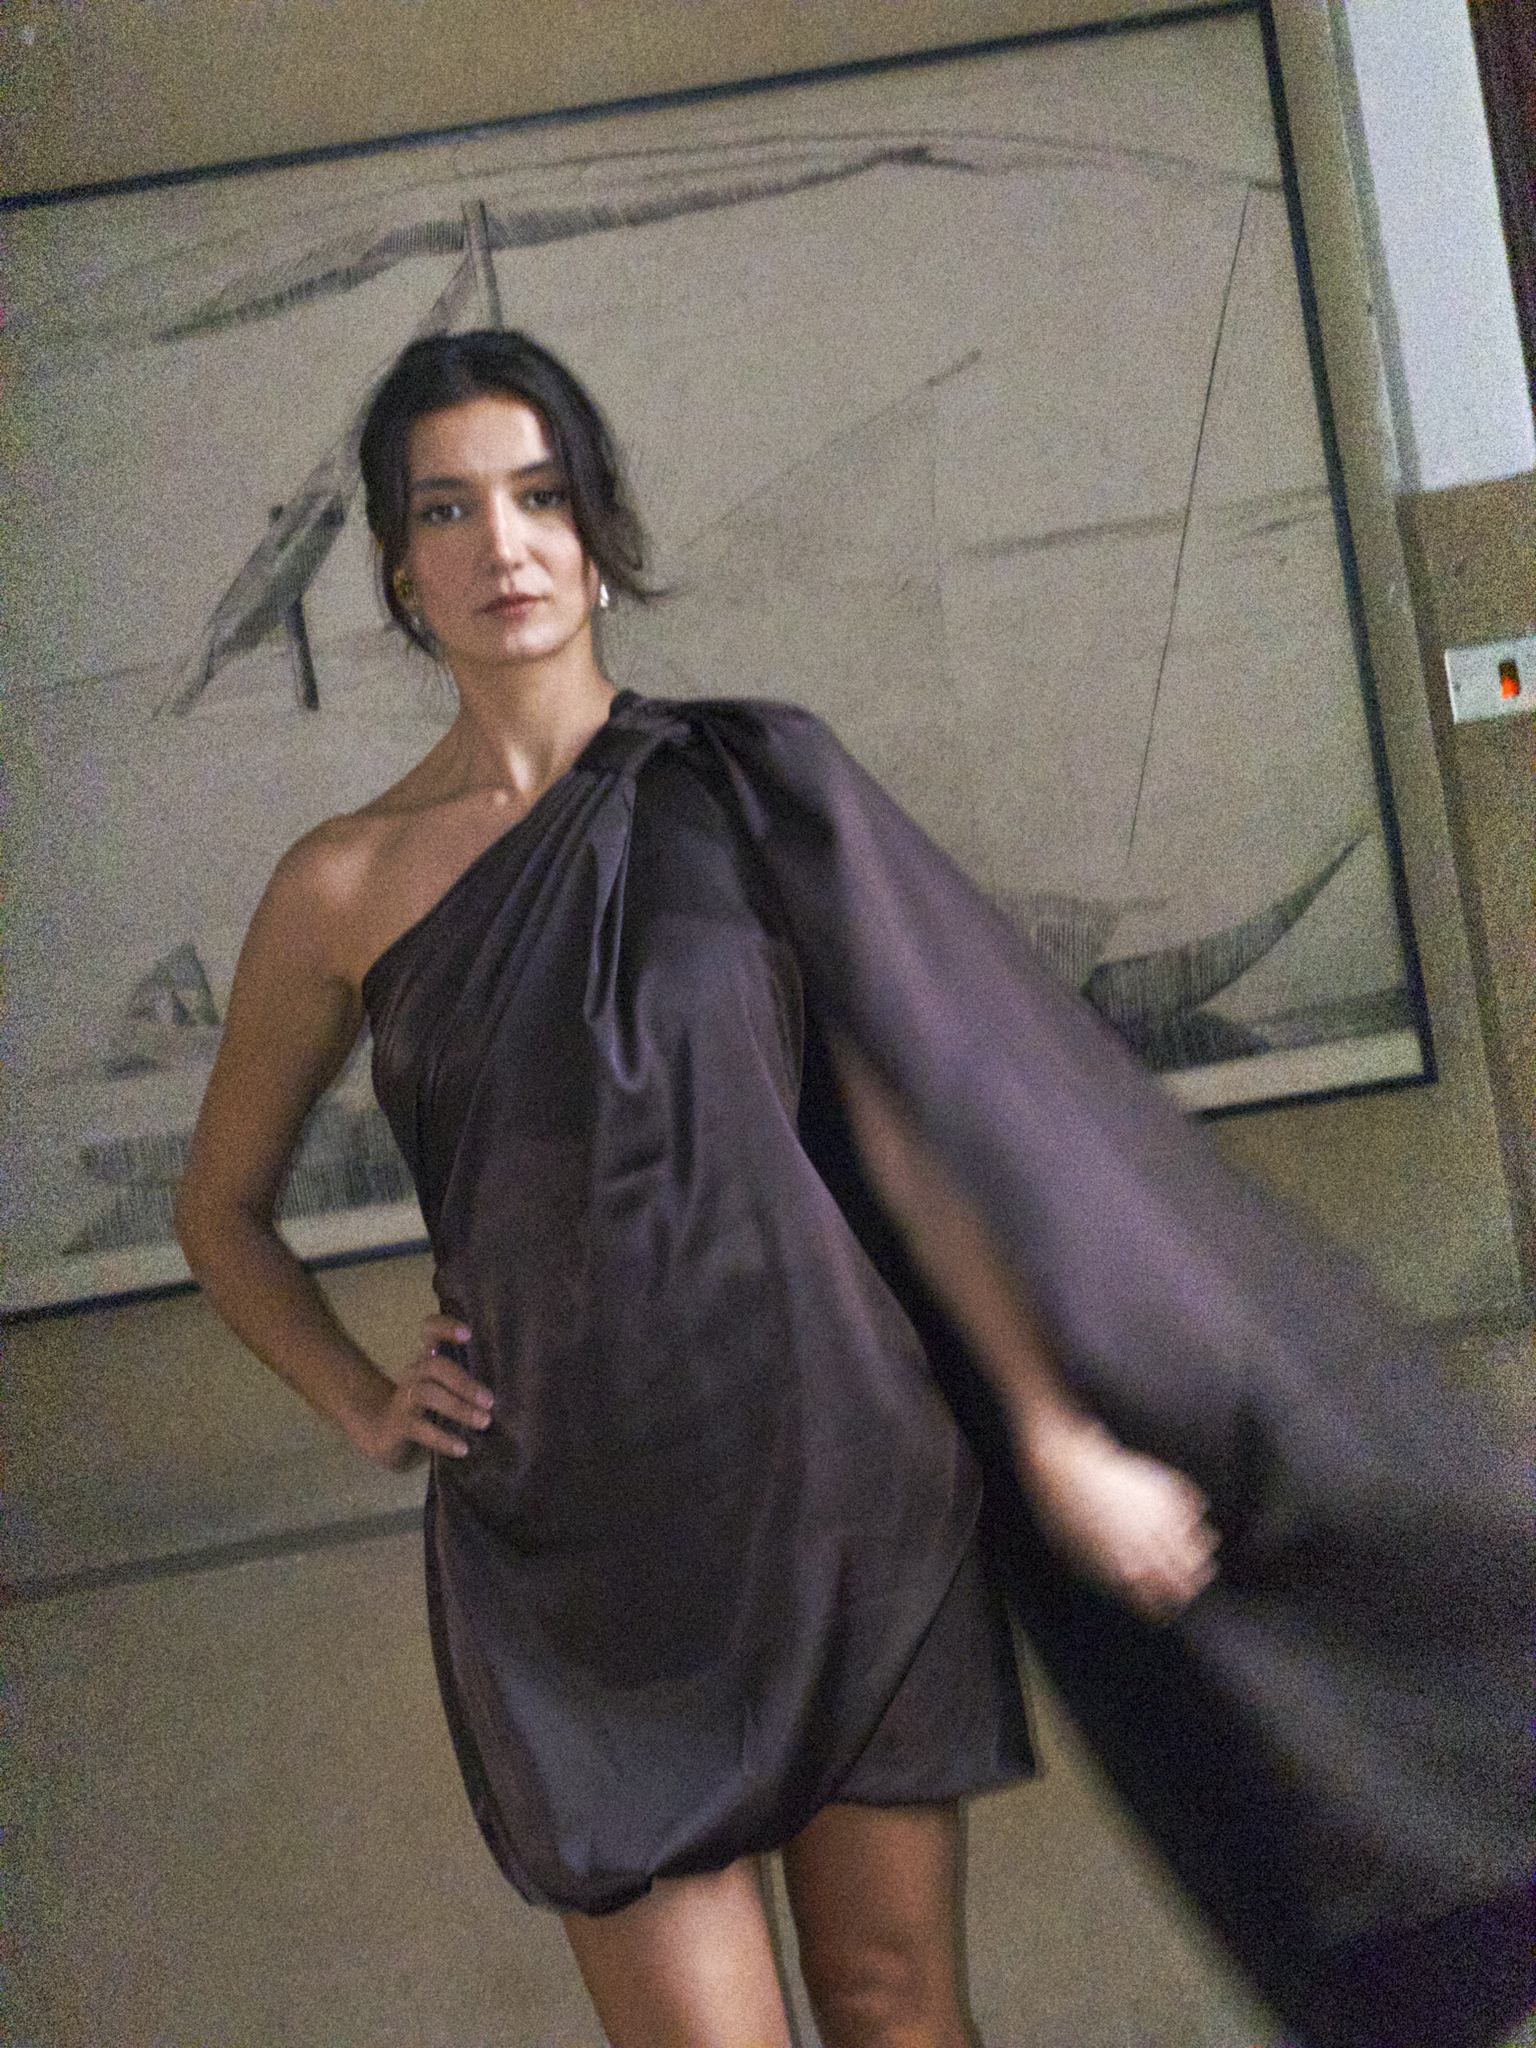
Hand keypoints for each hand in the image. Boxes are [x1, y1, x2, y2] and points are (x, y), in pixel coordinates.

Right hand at [352, 1315, 493, 1470]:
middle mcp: (414, 1374)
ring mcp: (402, 1399)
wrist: (380, 1433)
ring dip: (458, 1407)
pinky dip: (443, 1439)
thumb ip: (465, 1383)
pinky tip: (462, 1448)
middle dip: (464, 1382)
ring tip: (483, 1422)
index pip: (431, 1330)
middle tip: (490, 1401)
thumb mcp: (442, 1389)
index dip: (446, 1327)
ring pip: (427, 1394)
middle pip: (434, 1365)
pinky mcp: (397, 1425)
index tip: (467, 1334)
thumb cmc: (423, 1407)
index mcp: (427, 1360)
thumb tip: (504, 1394)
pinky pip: (419, 1428)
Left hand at [1016, 1413, 1218, 1623]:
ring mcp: (1162, 1517)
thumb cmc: (1060, 1514)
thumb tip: (1128, 1594)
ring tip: (1195, 1555)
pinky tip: (1186, 1518)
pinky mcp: (1166, 1489)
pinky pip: (1195, 1508)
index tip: (1164, 1609)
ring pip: (1202, 1548)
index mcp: (1126, 1572)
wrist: (1062, 1466)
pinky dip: (1193, 1515)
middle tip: (1186, 1586)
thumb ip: (1106, 1582)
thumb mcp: (1075, 1560)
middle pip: (1187, 1583)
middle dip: (1186, 1588)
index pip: (1159, 1606)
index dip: (1162, 1611)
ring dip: (1199, 1554)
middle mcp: (1150, 1548)